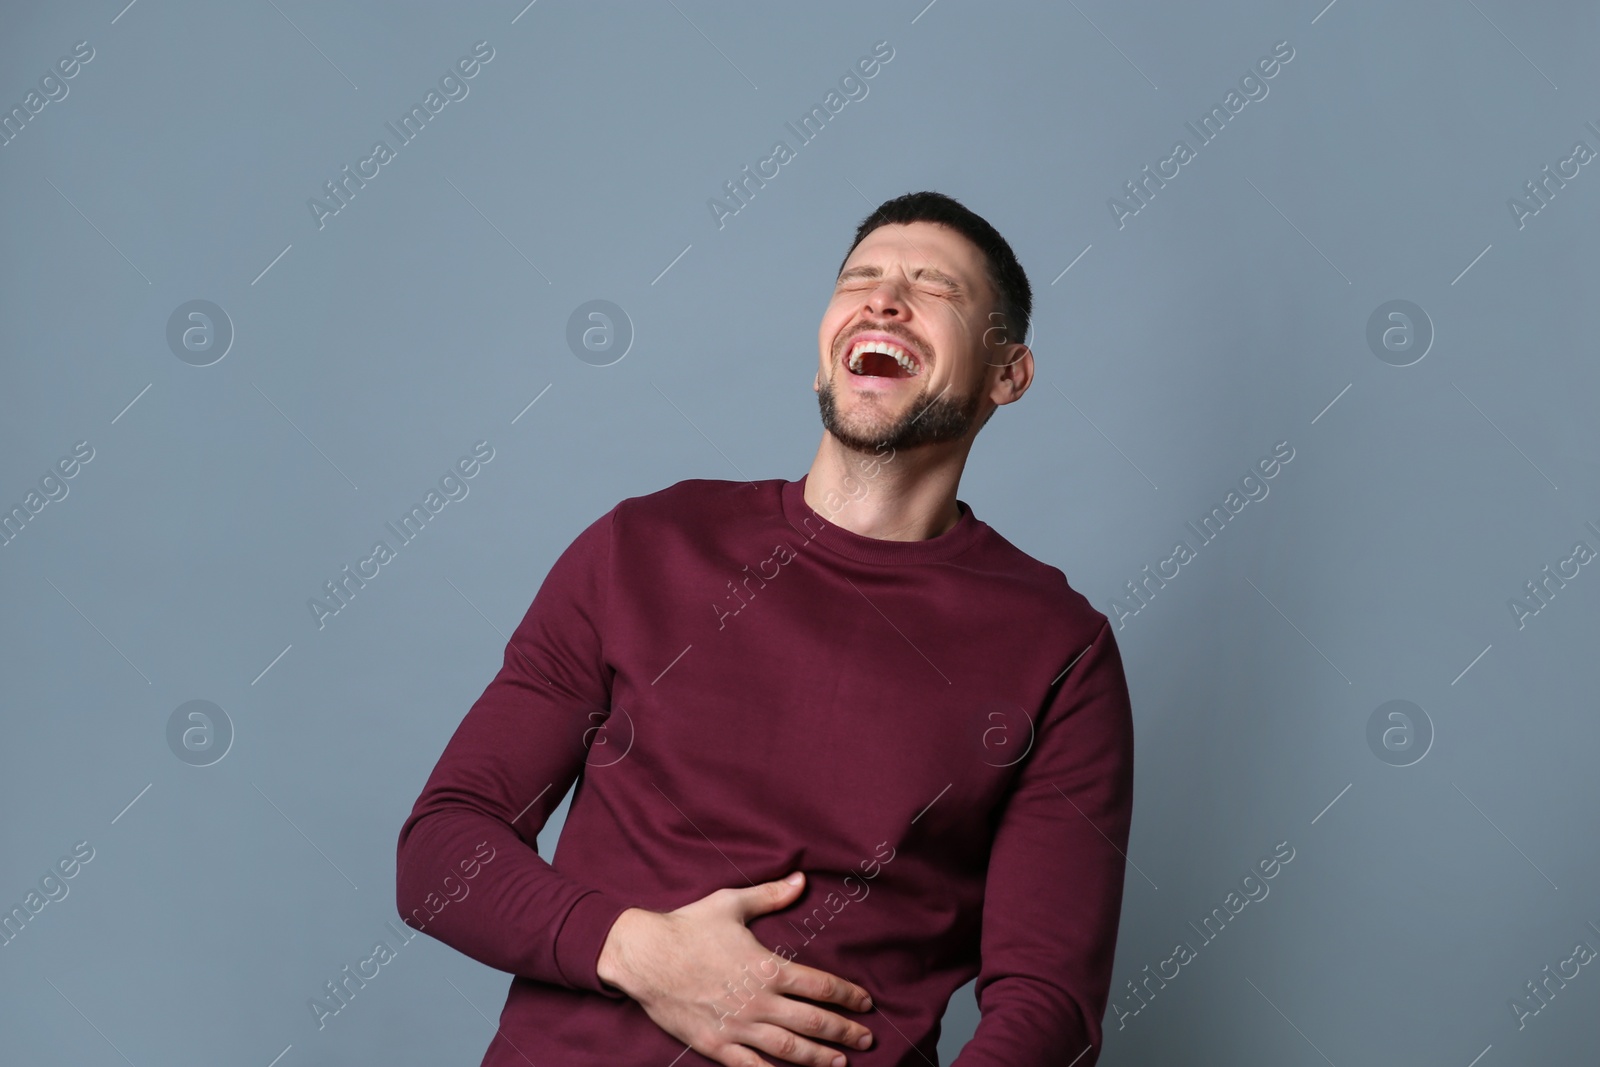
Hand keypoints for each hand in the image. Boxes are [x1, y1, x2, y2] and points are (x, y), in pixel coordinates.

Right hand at [596, 871, 874, 1066]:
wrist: (643, 956)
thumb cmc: (688, 927)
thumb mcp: (732, 904)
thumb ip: (771, 896)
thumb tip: (802, 879)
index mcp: (767, 967)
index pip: (822, 987)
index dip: (849, 997)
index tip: (866, 1003)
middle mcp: (759, 1002)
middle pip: (815, 1022)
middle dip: (846, 1032)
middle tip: (868, 1038)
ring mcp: (738, 1027)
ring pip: (790, 1049)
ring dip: (820, 1058)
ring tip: (842, 1064)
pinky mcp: (716, 1045)